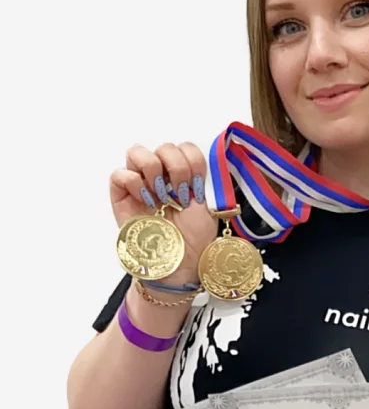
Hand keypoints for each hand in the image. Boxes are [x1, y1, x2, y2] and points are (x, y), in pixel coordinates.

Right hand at [110, 142, 217, 285]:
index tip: (197, 185)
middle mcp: (161, 175)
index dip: (193, 161)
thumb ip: (203, 176)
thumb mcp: (208, 202)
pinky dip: (134, 182)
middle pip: (165, 146)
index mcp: (183, 173)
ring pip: (137, 152)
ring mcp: (139, 183)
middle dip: (177, 168)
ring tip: (161, 194)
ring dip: (154, 170)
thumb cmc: (195, 236)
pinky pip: (119, 173)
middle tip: (181, 193)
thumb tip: (203, 155)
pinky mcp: (120, 196)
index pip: (185, 147)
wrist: (180, 261)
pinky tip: (147, 200)